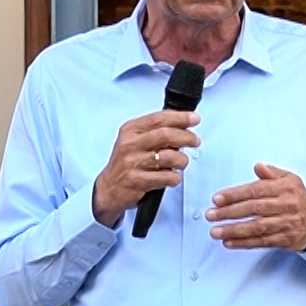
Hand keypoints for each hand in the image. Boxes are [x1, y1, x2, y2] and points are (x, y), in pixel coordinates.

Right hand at [92, 110, 201, 226]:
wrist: (109, 188)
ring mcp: (133, 162)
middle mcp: (131, 144)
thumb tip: (183, 123)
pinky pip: (167, 177)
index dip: (180, 118)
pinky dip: (175, 177)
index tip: (195, 118)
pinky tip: (173, 177)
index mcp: (131, 130)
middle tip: (195, 141)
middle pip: (166, 135)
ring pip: (169, 157)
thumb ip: (155, 130)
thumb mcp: (135, 140)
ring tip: (181, 163)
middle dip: (186, 137)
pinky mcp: (138, 180)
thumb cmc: (126, 163)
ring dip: (182, 160)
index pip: (159, 118)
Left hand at [207, 163, 305, 250]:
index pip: (256, 191)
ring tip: (215, 231)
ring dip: (234, 230)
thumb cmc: (298, 198)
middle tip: (210, 215)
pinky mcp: (286, 240)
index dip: (235, 195)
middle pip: (254, 209)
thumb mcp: (290, 180)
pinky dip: (244, 243)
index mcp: (286, 188)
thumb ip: (272, 173)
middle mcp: (287, 206)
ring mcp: (287, 224)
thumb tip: (257, 167)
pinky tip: (229, 242)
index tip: (217, 199)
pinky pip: (262, 242)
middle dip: (229, 213)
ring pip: (256, 227)